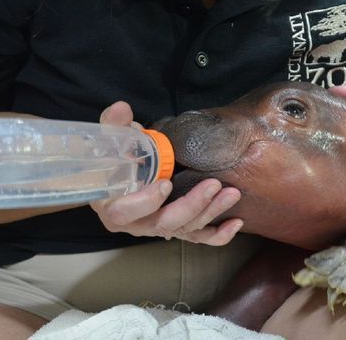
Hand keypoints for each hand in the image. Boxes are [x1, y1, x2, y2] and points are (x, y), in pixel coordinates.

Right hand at [89, 101, 243, 245]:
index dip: (144, 202)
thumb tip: (122, 108)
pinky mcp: (177, 229)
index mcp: (112, 205)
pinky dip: (218, 235)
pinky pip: (198, 237)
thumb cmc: (115, 160)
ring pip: (185, 228)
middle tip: (213, 185)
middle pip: (163, 223)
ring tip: (231, 194)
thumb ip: (114, 125)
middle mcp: (136, 223)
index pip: (123, 212)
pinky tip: (236, 223)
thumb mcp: (110, 140)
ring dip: (210, 212)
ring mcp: (158, 228)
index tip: (165, 183)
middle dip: (191, 205)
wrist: (123, 176)